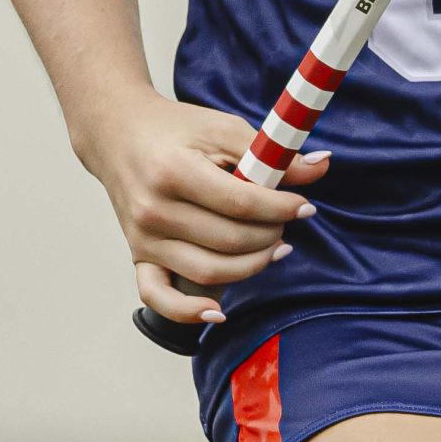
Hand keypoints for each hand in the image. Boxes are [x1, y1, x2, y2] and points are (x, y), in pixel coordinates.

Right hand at [75, 90, 324, 332]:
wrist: (118, 134)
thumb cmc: (176, 130)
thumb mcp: (224, 129)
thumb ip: (271, 151)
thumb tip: (321, 166)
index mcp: (174, 173)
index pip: (242, 204)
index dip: (282, 209)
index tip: (305, 207)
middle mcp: (153, 211)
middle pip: (230, 242)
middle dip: (271, 234)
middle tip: (287, 220)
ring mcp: (143, 238)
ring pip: (208, 272)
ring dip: (252, 266)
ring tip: (274, 247)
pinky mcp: (137, 256)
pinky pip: (158, 296)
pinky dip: (188, 311)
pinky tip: (219, 312)